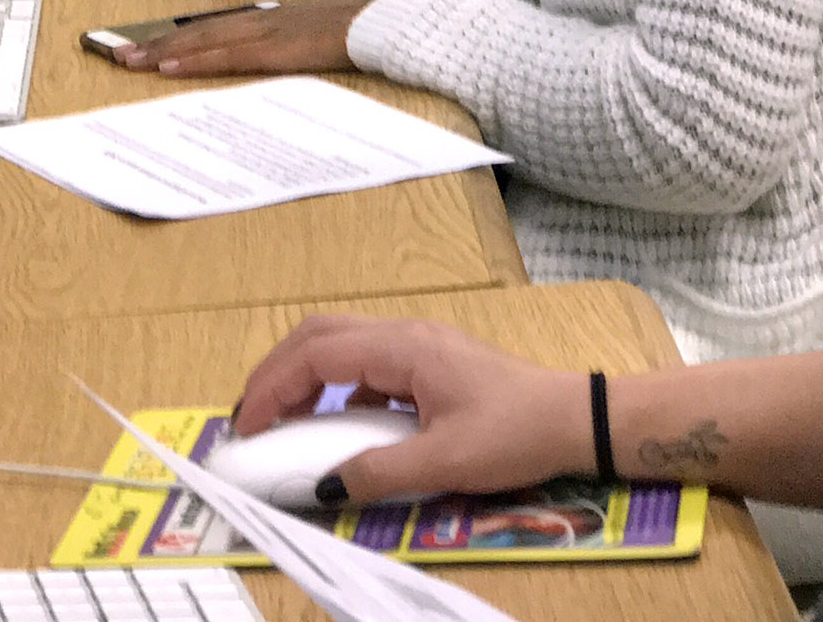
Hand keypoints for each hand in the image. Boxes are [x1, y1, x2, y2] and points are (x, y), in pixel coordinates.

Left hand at [112, 0, 380, 77]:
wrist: (388, 20)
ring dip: (162, 52)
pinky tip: (170, 67)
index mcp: (272, 20)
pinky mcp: (276, 51)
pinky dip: (194, 61)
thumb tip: (272, 58)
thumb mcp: (320, 38)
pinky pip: (226, 57)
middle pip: (198, 32)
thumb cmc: (362, 28)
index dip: (178, 37)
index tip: (147, 47)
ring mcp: (267, 34)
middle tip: (117, 53)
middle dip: (155, 44)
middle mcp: (262, 22)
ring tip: (128, 60)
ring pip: (202, 42)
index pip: (215, 28)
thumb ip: (293, 46)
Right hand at [231, 315, 596, 502]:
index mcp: (402, 349)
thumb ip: (378, 472)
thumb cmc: (514, 433)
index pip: (317, 354)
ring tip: (287, 423)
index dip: (273, 386)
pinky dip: (341, 391)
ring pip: (343, 346)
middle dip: (279, 371)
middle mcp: (404, 335)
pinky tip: (346, 429)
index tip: (248, 424)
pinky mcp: (430, 363)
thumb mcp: (444, 463)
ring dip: (308, 378)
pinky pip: (369, 366)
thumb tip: (323, 486)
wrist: (574, 419)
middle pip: (321, 335)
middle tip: (253, 416)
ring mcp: (419, 346)